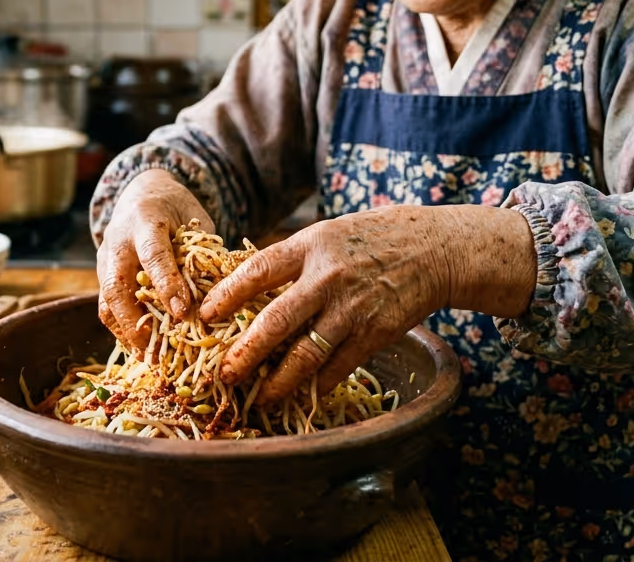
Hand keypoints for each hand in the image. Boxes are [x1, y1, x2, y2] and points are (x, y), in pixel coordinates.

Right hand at [96, 169, 214, 350]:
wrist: (142, 194)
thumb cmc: (176, 210)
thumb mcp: (196, 222)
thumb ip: (202, 254)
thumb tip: (219, 295)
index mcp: (145, 220)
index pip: (153, 256)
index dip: (167, 285)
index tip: (183, 312)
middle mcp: (118, 241)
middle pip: (118, 286)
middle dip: (136, 321)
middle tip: (157, 349)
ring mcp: (105, 259)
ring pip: (107, 301)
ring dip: (126, 333)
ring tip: (148, 358)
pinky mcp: (102, 275)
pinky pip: (106, 307)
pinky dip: (122, 331)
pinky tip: (141, 349)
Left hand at [199, 205, 536, 403]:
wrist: (430, 248)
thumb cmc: (366, 240)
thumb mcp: (324, 235)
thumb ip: (288, 261)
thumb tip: (239, 288)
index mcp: (309, 246)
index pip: (257, 272)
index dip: (227, 295)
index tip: (203, 316)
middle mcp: (327, 278)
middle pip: (277, 322)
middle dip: (246, 354)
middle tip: (224, 375)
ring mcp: (352, 309)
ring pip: (306, 355)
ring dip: (279, 382)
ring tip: (260, 398)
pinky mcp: (375, 333)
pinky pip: (338, 367)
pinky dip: (319, 385)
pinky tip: (304, 395)